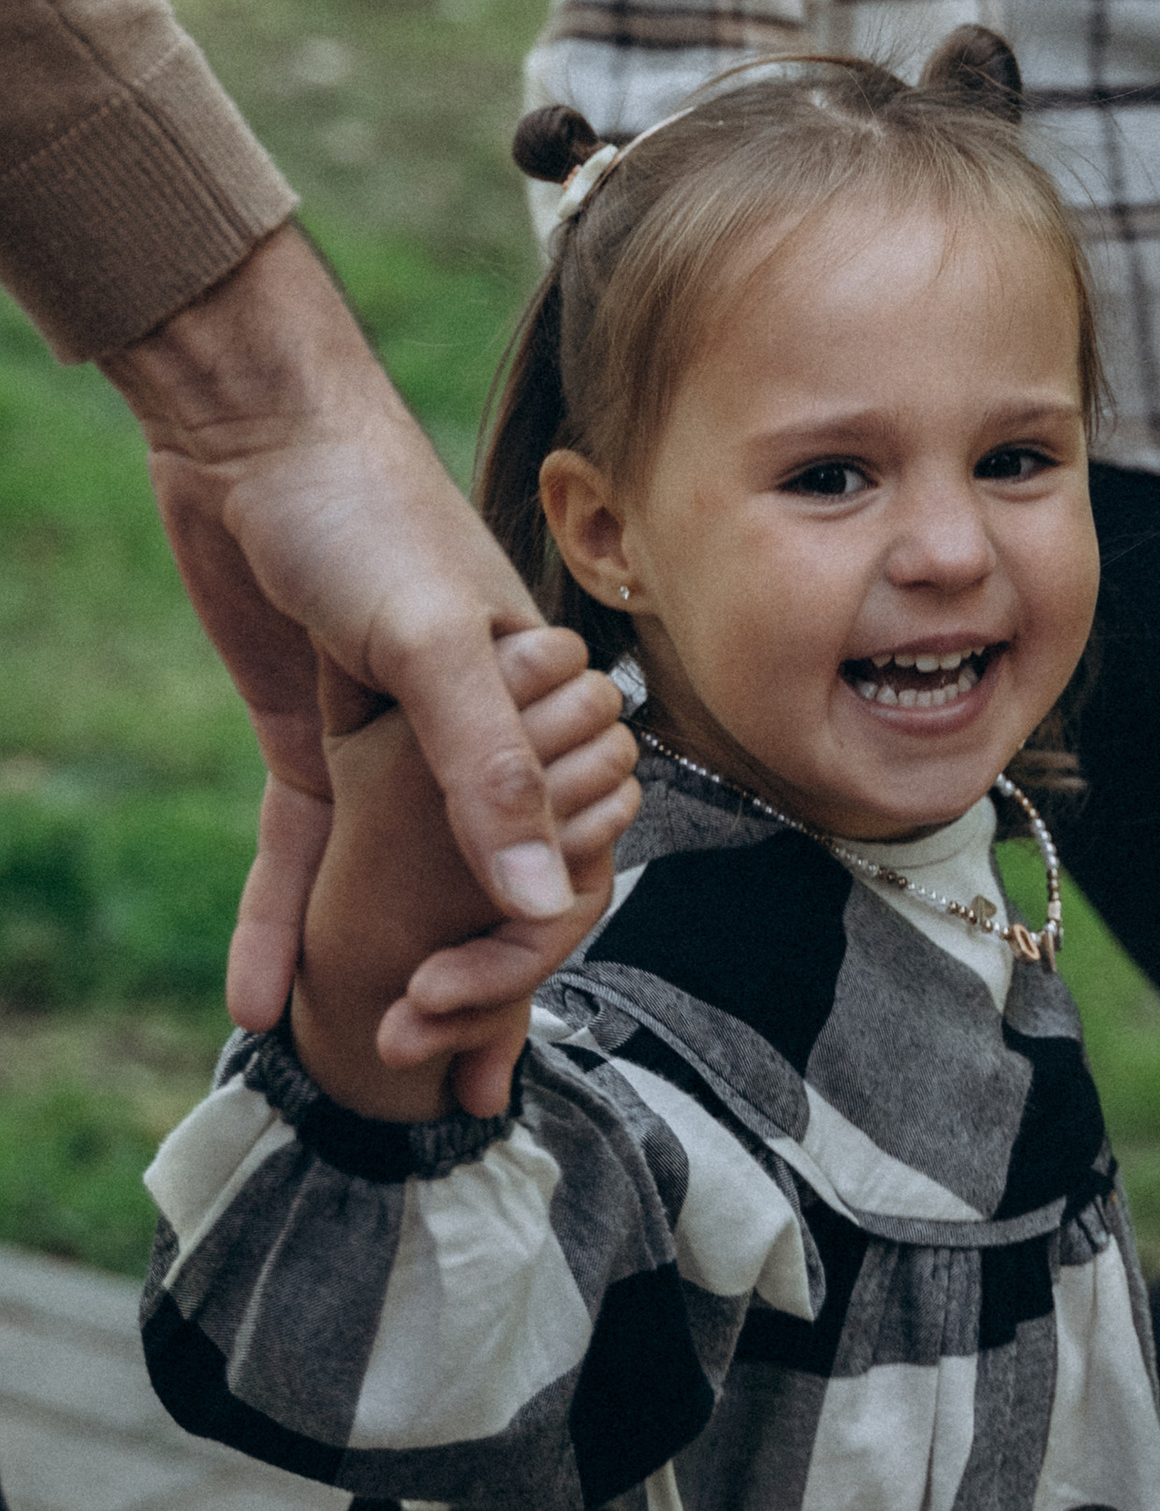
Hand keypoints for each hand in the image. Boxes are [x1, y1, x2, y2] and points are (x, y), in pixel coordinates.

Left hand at [101, 222, 582, 1054]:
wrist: (249, 431)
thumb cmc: (362, 509)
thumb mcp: (435, 641)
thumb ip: (489, 773)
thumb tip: (537, 897)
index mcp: (540, 712)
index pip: (559, 863)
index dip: (523, 956)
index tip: (475, 1034)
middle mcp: (479, 738)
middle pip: (483, 890)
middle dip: (468, 990)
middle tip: (440, 1078)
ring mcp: (394, 748)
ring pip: (393, 887)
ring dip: (375, 968)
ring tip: (348, 1063)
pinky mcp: (317, 748)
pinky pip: (299, 854)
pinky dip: (277, 921)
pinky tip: (255, 1001)